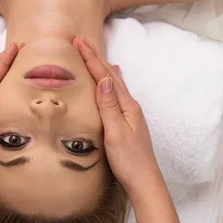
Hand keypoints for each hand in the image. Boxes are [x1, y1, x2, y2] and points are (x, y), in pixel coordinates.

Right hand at [73, 37, 159, 195]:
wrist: (144, 181)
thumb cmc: (129, 161)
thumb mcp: (115, 133)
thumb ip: (109, 106)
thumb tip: (104, 79)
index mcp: (126, 105)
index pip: (105, 76)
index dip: (91, 58)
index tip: (79, 42)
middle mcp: (130, 105)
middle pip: (110, 75)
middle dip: (95, 57)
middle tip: (81, 42)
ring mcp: (129, 113)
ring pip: (113, 82)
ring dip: (102, 66)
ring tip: (93, 54)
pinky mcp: (127, 121)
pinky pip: (115, 93)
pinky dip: (109, 81)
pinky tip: (111, 80)